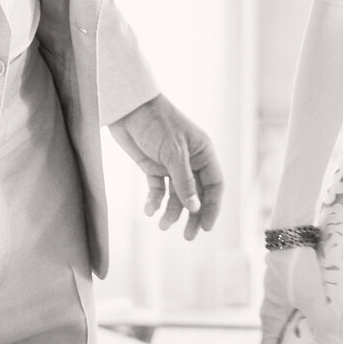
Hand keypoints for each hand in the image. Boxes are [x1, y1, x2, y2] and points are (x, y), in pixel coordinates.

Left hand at [108, 94, 223, 239]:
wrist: (127, 106)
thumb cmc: (156, 122)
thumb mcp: (173, 153)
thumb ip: (185, 182)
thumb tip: (195, 209)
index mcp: (203, 153)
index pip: (215, 185)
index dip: (212, 207)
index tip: (206, 227)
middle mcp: (190, 160)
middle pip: (197, 195)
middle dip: (193, 215)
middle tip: (188, 236)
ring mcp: (171, 164)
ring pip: (176, 196)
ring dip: (171, 211)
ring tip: (162, 225)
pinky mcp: (152, 166)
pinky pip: (157, 189)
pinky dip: (154, 201)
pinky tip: (149, 210)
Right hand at [254, 245, 342, 343]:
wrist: (295, 226)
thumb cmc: (296, 263)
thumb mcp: (310, 296)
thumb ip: (324, 324)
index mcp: (271, 317)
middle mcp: (278, 310)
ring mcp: (290, 298)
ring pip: (296, 330)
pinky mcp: (303, 286)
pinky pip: (309, 315)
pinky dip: (318, 328)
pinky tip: (334, 334)